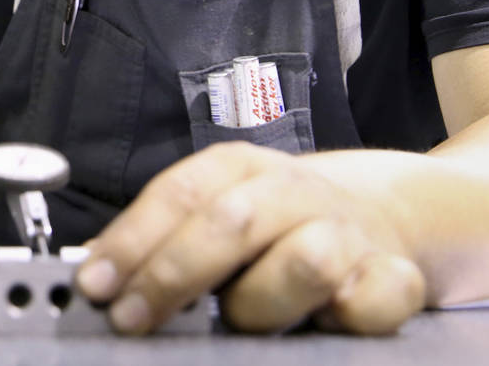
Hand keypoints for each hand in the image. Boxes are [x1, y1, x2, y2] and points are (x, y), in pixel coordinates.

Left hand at [75, 141, 425, 334]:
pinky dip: (358, 309)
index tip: (97, 285)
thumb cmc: (278, 223)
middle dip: (175, 272)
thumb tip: (95, 267)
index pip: (181, 193)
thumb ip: (166, 238)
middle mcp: (292, 191)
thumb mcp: (220, 210)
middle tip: (133, 318)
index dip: (134, 239)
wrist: (382, 212)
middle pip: (232, 219)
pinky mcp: (393, 273)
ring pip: (306, 258)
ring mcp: (345, 231)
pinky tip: (333, 319)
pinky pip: (383, 292)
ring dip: (263, 300)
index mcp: (243, 169)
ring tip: (241, 319)